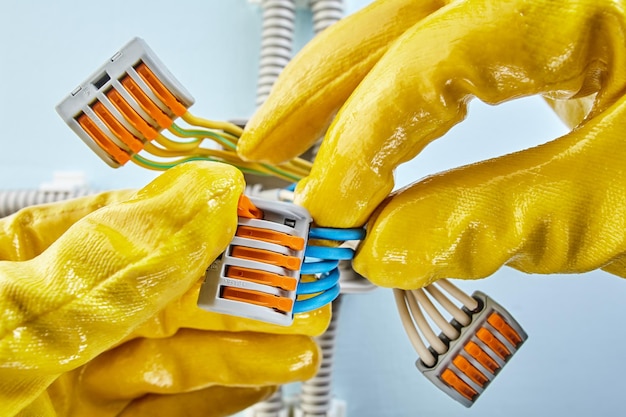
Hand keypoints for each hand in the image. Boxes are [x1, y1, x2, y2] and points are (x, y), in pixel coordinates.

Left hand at [0, 161, 328, 416]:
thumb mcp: (14, 322)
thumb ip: (112, 265)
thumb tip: (202, 198)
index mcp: (38, 260)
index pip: (147, 224)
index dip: (213, 219)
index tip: (267, 220)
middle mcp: (71, 313)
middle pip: (177, 291)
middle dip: (244, 290)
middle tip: (300, 285)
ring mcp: (92, 376)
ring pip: (186, 351)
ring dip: (248, 346)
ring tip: (299, 337)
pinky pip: (179, 405)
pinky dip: (227, 393)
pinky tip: (262, 376)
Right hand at [238, 0, 625, 287]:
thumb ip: (504, 218)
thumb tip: (393, 246)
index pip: (438, 59)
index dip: (368, 137)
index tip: (331, 206)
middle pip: (404, 13)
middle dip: (321, 84)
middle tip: (267, 142)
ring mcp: (545, 1)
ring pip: (417, 19)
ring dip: (346, 79)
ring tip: (294, 129)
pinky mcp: (548, 25)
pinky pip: (452, 43)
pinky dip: (403, 87)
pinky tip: (375, 120)